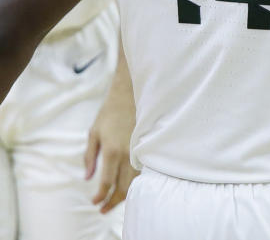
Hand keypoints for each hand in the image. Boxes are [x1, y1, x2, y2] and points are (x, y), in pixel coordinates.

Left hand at [84, 90, 137, 212]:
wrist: (130, 94)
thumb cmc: (109, 113)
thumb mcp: (93, 133)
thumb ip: (90, 157)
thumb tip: (88, 177)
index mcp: (111, 151)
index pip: (106, 182)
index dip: (100, 196)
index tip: (94, 203)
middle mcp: (127, 153)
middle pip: (123, 186)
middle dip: (113, 201)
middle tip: (103, 209)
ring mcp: (140, 150)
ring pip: (135, 180)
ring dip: (126, 193)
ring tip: (117, 199)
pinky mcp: (148, 145)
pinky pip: (143, 170)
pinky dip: (137, 181)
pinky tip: (131, 184)